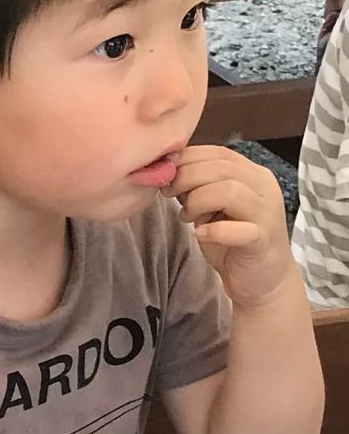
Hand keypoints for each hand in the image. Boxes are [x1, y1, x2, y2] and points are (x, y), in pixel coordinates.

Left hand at [170, 146, 299, 309]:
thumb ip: (198, 190)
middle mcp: (264, 188)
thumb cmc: (233, 243)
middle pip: (222, 168)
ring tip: (186, 217)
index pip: (221, 153)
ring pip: (230, 191)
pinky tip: (198, 235)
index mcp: (252, 175)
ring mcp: (266, 213)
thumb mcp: (211, 210)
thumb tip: (170, 173)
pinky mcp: (262, 240)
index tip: (166, 172)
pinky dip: (213, 231)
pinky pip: (239, 229)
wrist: (262, 280)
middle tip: (169, 194)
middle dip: (187, 177)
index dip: (189, 158)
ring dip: (198, 201)